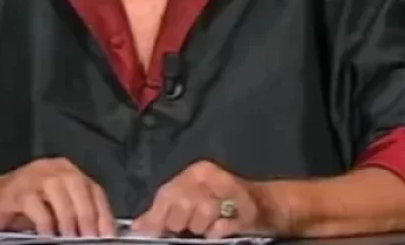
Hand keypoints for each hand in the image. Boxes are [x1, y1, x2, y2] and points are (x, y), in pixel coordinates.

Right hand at [0, 158, 116, 236]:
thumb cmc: (23, 207)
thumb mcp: (53, 207)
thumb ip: (73, 212)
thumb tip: (97, 231)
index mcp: (67, 171)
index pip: (93, 189)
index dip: (103, 213)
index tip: (108, 234)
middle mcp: (53, 168)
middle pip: (79, 188)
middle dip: (88, 216)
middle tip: (90, 238)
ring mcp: (34, 176)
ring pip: (60, 194)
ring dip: (68, 219)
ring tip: (71, 238)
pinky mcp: (18, 189)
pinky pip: (36, 205)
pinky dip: (45, 222)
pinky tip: (47, 235)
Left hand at [131, 161, 273, 238]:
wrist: (267, 207)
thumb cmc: (223, 205)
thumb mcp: (191, 203)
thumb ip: (165, 212)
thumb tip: (138, 226)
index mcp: (196, 172)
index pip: (167, 192)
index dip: (156, 215)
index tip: (148, 232)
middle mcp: (212, 176)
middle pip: (182, 203)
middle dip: (180, 222)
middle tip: (186, 227)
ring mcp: (230, 191)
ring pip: (202, 212)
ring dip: (200, 227)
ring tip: (206, 228)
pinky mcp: (247, 210)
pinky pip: (221, 226)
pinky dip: (216, 232)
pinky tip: (217, 231)